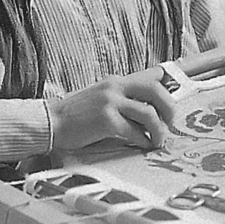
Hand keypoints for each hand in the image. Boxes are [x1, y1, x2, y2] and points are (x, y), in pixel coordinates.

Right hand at [47, 75, 175, 151]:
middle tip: (171, 124)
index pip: (151, 78)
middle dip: (169, 109)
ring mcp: (110, 102)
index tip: (173, 107)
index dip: (167, 91)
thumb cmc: (77, 115)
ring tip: (158, 140)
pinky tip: (143, 145)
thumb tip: (148, 107)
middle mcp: (115, 87)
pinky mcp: (106, 120)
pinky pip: (134, 131)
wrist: (50, 122)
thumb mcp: (101, 97)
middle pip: (155, 91)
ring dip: (159, 130)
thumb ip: (122, 97)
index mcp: (116, 81)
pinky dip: (143, 141)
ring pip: (149, 113)